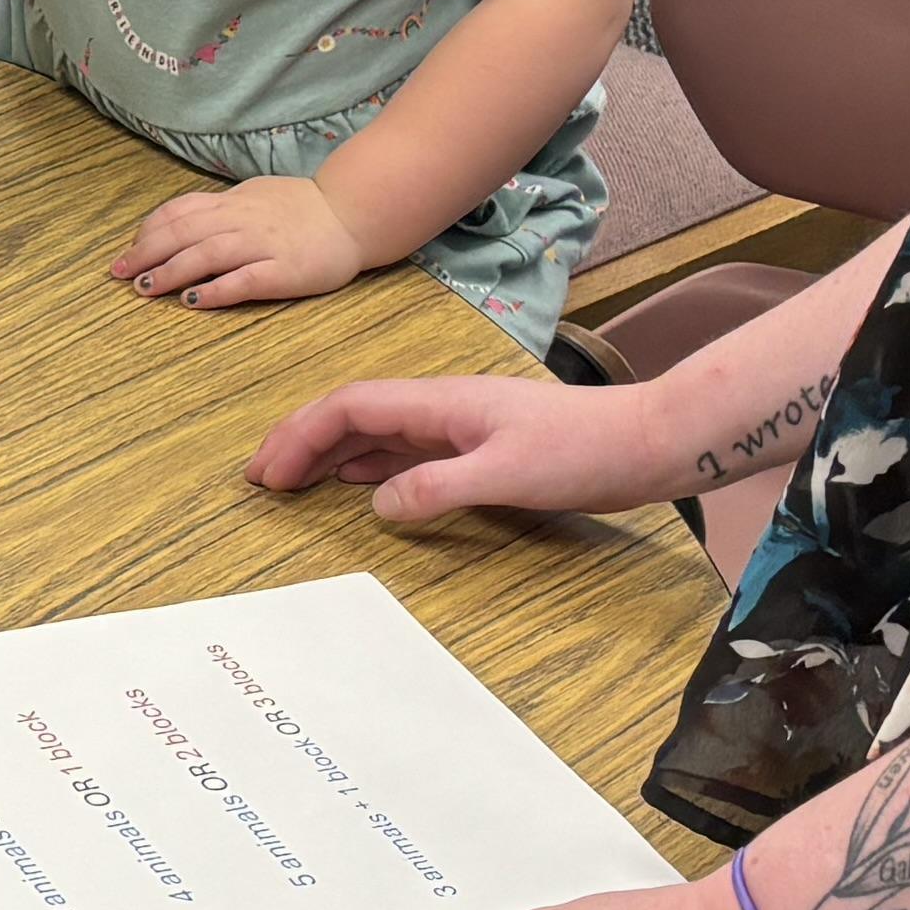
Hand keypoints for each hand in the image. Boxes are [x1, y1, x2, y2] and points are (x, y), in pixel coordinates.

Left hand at [112, 176, 362, 308]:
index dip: (149, 231)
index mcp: (234, 202)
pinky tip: (193, 301)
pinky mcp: (284, 271)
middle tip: (119, 274)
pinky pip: (245, 280)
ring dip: (171, 270)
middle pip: (184, 232)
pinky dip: (216, 290)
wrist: (355, 215)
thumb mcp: (256, 196)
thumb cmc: (303, 209)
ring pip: (207, 254)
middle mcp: (243, 220)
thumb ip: (221, 208)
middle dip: (147, 253)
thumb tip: (181, 221)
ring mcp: (264, 245)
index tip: (128, 251)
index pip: (180, 212)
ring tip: (144, 288)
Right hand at [249, 369, 657, 526]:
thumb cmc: (586, 452)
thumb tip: (375, 506)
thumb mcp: (508, 476)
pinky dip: (370, 468)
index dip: (301, 436)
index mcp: (441, 402)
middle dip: (301, 442)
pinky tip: (359, 486)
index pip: (350, 407)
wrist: (649, 443)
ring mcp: (461, 427)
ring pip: (376, 434)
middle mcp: (443, 408)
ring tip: (292, 483)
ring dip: (330, 454)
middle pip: (353, 416)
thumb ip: (438, 488)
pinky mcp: (480, 448)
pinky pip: (406, 453)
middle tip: (260, 481)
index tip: (267, 476)